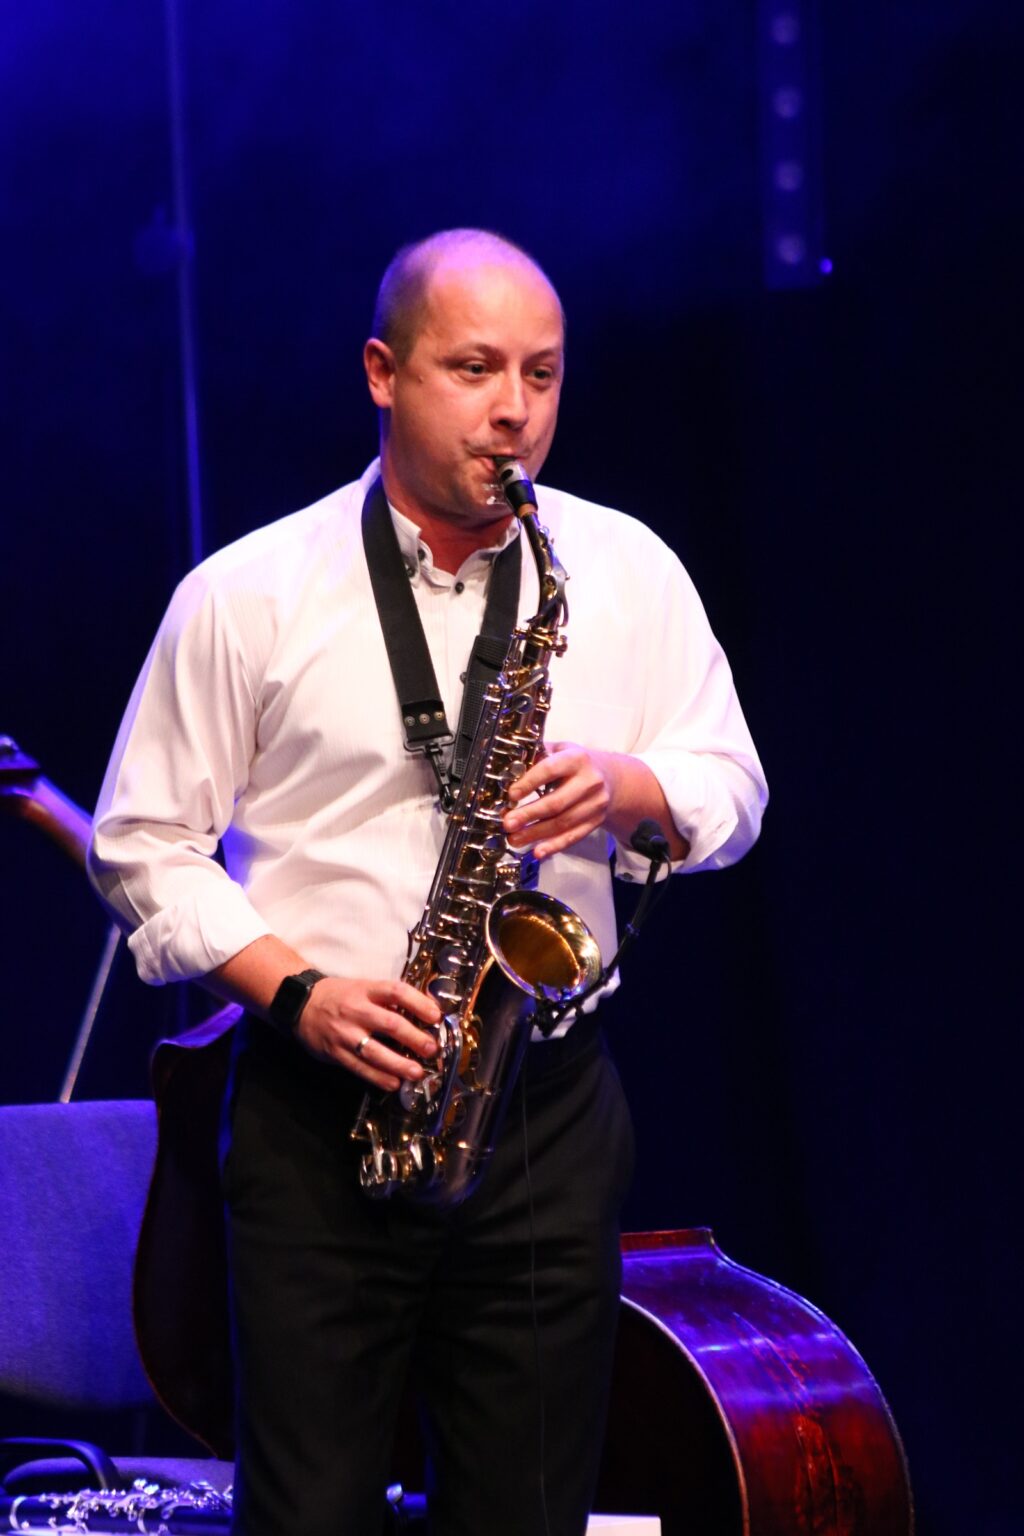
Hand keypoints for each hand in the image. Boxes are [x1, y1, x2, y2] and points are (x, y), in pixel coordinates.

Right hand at [295, 976, 440, 1090]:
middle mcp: (356, 1010)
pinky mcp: (336, 1053)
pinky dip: (378, 1077)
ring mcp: (345, 1033)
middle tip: (432, 1049)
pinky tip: (394, 1083)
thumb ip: (389, 999)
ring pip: (375, 1051)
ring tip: (416, 1072)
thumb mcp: (364, 988)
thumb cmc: (340, 996)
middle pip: (390, 1024)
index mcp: (366, 990)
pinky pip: (360, 1068)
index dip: (419, 1002)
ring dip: (399, 1064)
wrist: (300, 1004)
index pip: (396, 991)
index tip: (436, 1016)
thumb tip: (425, 1011)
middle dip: (415, 1038)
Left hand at [502, 742, 614, 858]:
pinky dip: (554, 845)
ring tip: (514, 839)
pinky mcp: (596, 821)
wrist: (611, 778)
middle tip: (508, 823)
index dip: (529, 783)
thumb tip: (507, 772)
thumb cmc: (575, 764)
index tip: (511, 795)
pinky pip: (573, 836)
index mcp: (577, 758)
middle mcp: (590, 781)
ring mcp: (595, 803)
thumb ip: (537, 756)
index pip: (550, 770)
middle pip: (556, 802)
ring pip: (563, 823)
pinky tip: (538, 851)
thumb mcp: (560, 750)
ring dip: (536, 834)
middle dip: (529, 814)